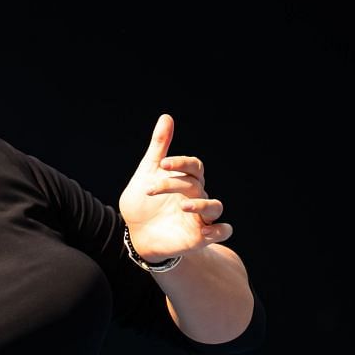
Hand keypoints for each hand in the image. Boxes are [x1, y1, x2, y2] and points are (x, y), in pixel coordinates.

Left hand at [118, 114, 233, 260]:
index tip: (162, 164)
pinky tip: (205, 231)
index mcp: (186, 181)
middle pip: (196, 185)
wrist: (133, 233)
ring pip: (215, 207)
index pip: (195, 166)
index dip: (181, 163)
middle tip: (150, 190)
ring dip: (202, 205)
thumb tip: (166, 116)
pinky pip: (221, 232)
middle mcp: (196, 197)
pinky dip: (219, 231)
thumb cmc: (142, 202)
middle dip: (173, 185)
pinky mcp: (199, 237)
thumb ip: (159, 147)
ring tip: (183, 206)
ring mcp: (199, 217)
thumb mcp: (148, 173)